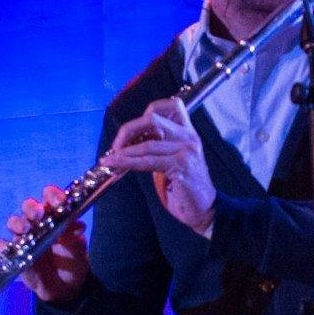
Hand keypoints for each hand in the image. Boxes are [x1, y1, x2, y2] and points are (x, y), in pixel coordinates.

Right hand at [2, 185, 88, 304]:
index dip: (53, 195)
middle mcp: (38, 222)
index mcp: (56, 215)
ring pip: (14, 223)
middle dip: (31, 208)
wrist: (64, 288)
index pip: (51, 198)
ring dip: (18, 223)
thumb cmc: (72, 262)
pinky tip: (9, 248)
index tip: (58, 202)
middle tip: (37, 214)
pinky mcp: (14, 253)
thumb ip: (75, 237)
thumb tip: (77, 226)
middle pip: (29, 207)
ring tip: (26, 230)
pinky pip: (4, 247)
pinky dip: (4, 246)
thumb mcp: (78, 250)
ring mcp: (25, 237)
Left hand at [106, 97, 215, 235]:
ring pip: (147, 144)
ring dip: (123, 152)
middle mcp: (189, 137)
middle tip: (115, 145)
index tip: (134, 128)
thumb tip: (129, 143)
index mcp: (188, 132)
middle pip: (153, 120)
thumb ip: (159, 147)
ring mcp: (186, 151)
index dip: (150, 110)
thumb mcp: (173, 159)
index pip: (173, 105)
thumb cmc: (185, 186)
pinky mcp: (181, 166)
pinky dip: (128, 163)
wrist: (204, 209)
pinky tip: (116, 165)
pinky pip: (148, 162)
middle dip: (128, 130)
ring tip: (109, 159)